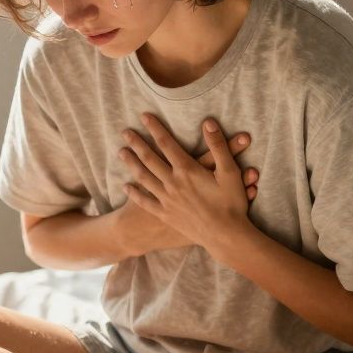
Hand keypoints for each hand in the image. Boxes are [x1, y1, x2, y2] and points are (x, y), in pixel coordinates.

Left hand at [118, 113, 257, 250]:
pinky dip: (134, 193)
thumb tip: (208, 123)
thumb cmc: (231, 203)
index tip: (144, 116)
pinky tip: (126, 186)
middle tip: (125, 132)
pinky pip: (145, 201)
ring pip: (143, 177)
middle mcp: (172, 183)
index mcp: (187, 170)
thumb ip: (218, 146)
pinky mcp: (165, 214)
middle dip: (137, 143)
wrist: (224, 236)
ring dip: (131, 163)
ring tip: (121, 152)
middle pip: (149, 158)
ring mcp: (166, 200)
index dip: (155, 128)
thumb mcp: (230, 171)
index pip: (166, 143)